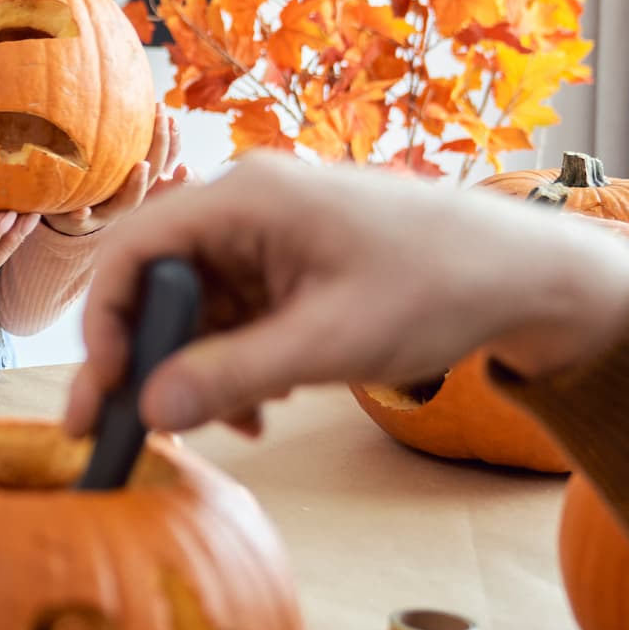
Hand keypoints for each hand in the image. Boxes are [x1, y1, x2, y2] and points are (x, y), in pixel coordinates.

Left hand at [45, 107, 181, 236]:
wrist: (65, 216)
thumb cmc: (92, 181)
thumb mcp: (108, 158)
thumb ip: (119, 133)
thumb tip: (129, 96)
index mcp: (137, 179)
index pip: (163, 158)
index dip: (173, 140)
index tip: (173, 117)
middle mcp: (129, 196)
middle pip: (153, 176)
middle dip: (161, 150)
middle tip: (165, 122)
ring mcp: (108, 212)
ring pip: (129, 202)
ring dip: (136, 185)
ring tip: (141, 166)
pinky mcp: (82, 223)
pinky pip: (84, 221)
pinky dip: (84, 215)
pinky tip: (81, 210)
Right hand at [63, 155, 628, 437]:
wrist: (522, 274)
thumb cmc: (438, 287)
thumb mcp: (331, 342)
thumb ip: (235, 376)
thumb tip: (151, 412)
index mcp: (248, 198)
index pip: (134, 249)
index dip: (106, 321)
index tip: (108, 390)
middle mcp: (246, 206)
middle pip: (157, 282)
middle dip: (149, 360)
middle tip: (131, 431)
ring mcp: (267, 235)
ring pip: (194, 307)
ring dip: (199, 372)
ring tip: (238, 426)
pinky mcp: (289, 265)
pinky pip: (233, 315)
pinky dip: (236, 364)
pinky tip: (266, 406)